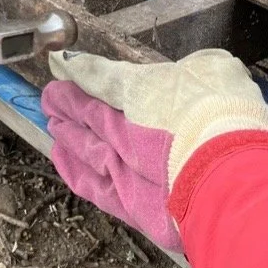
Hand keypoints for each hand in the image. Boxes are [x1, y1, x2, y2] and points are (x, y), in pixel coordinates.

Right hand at [47, 48, 267, 186]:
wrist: (219, 173)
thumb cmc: (189, 111)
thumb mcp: (141, 80)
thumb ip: (99, 73)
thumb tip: (61, 62)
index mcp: (167, 100)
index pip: (121, 90)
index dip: (89, 84)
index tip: (62, 76)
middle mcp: (157, 138)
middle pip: (107, 122)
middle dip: (77, 111)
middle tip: (48, 101)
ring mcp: (147, 173)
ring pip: (101, 153)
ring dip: (75, 140)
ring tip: (50, 126)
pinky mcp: (139, 205)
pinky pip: (103, 189)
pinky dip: (79, 175)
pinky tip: (59, 158)